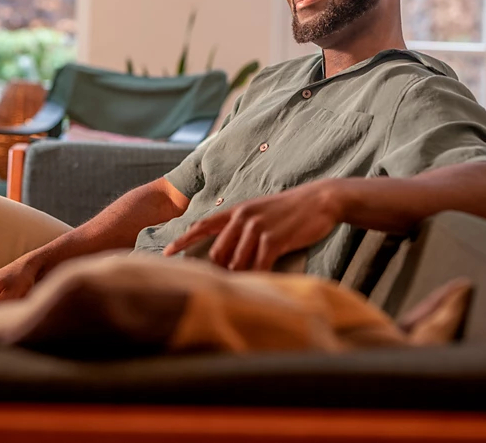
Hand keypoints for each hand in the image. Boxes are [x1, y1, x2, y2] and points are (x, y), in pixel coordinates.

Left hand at [163, 180, 343, 270]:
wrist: (319, 201)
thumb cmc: (291, 210)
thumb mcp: (261, 211)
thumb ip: (242, 226)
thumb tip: (228, 250)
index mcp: (237, 210)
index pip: (202, 225)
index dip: (183, 240)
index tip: (166, 253)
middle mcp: (243, 217)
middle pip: (218, 253)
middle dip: (220, 271)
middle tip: (227, 283)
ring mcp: (257, 228)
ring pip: (237, 262)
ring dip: (242, 276)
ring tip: (249, 283)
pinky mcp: (273, 239)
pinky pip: (258, 266)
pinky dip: (259, 276)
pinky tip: (264, 281)